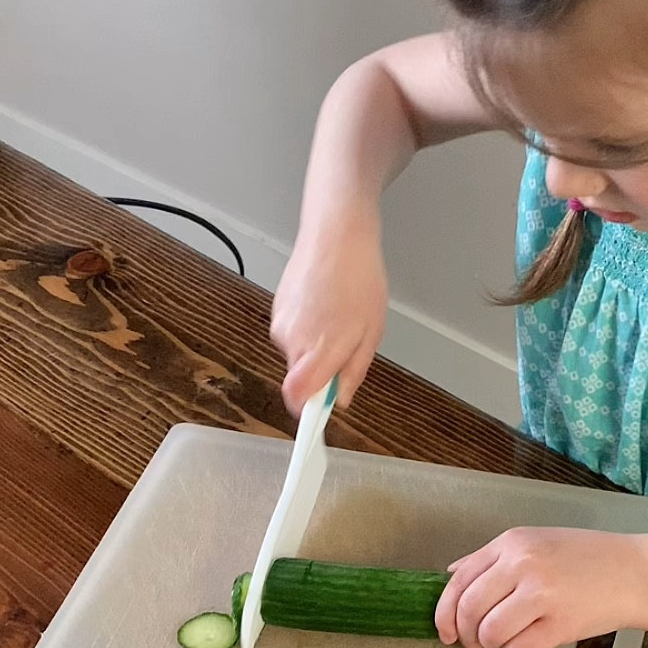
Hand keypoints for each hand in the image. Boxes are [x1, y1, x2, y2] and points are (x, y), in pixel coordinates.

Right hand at [270, 206, 387, 413]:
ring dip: (315, 347)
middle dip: (321, 372)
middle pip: (300, 377)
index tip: (319, 414)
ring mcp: (280, 323)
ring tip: (339, 316)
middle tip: (348, 346)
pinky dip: (308, 329)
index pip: (296, 398)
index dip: (306, 412)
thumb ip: (353, 371)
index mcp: (317, 350)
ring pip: (296, 354)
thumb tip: (340, 401)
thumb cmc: (360, 280)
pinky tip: (325, 304)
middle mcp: (291, 341)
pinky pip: (291, 333)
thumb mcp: (371, 332)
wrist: (337, 233)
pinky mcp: (276, 309)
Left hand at [435, 527, 637, 647]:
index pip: (459, 580)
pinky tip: (523, 647)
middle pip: (469, 610)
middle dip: (465, 635)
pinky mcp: (560, 624)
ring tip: (503, 643)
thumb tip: (452, 575)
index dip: (444, 612)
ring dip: (490, 646)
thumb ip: (492, 558)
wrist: (635, 572)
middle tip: (474, 645)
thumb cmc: (586, 558)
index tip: (446, 631)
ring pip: (490, 633)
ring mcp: (542, 594)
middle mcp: (523, 564)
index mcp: (512, 543)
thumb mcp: (536, 542)